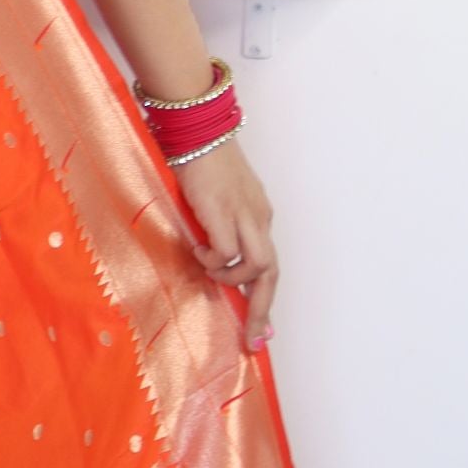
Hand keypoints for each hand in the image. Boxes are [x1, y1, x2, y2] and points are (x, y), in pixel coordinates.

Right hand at [176, 137, 277, 350]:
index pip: (269, 263)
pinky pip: (227, 252)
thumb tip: (208, 255)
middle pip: (271, 272)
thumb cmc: (199, 159)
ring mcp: (243, 215)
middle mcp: (257, 217)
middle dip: (262, 310)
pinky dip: (214, 260)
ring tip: (209, 271)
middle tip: (253, 338)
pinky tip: (199, 251)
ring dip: (231, 278)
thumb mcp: (216, 198)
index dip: (264, 297)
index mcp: (258, 214)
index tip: (261, 329)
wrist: (196, 129)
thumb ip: (219, 225)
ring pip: (257, 266)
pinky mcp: (222, 212)